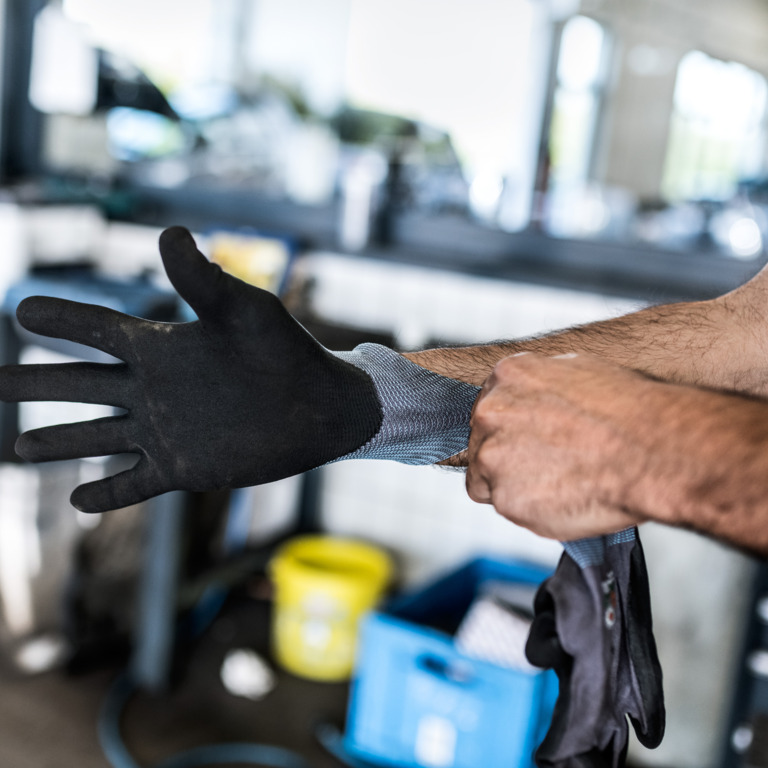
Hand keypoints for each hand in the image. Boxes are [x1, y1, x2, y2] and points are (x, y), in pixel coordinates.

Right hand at [0, 227, 381, 512]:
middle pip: (80, 384)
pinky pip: (134, 483)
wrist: (321, 408)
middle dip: (34, 383)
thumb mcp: (243, 311)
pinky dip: (107, 493)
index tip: (23, 308)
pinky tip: (79, 500)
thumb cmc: (287, 353)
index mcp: (162, 348)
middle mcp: (155, 389)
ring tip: (20, 449)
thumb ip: (202, 280)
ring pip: (97, 437)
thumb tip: (168, 230)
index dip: (61, 319)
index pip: (98, 330)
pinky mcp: (183, 469)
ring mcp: (165, 431)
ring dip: (59, 441)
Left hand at [466, 353, 647, 538]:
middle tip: (549, 466)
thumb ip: (542, 388)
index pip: (489, 409)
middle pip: (481, 443)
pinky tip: (564, 498)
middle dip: (509, 457)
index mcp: (507, 376)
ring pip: (488, 479)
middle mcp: (490, 412)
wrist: (653, 449)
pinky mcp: (505, 497)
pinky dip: (530, 509)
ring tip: (562, 482)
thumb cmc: (630, 411)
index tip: (532, 440)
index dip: (511, 430)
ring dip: (516, 485)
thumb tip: (537, 400)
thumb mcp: (579, 371)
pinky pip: (508, 507)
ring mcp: (493, 455)